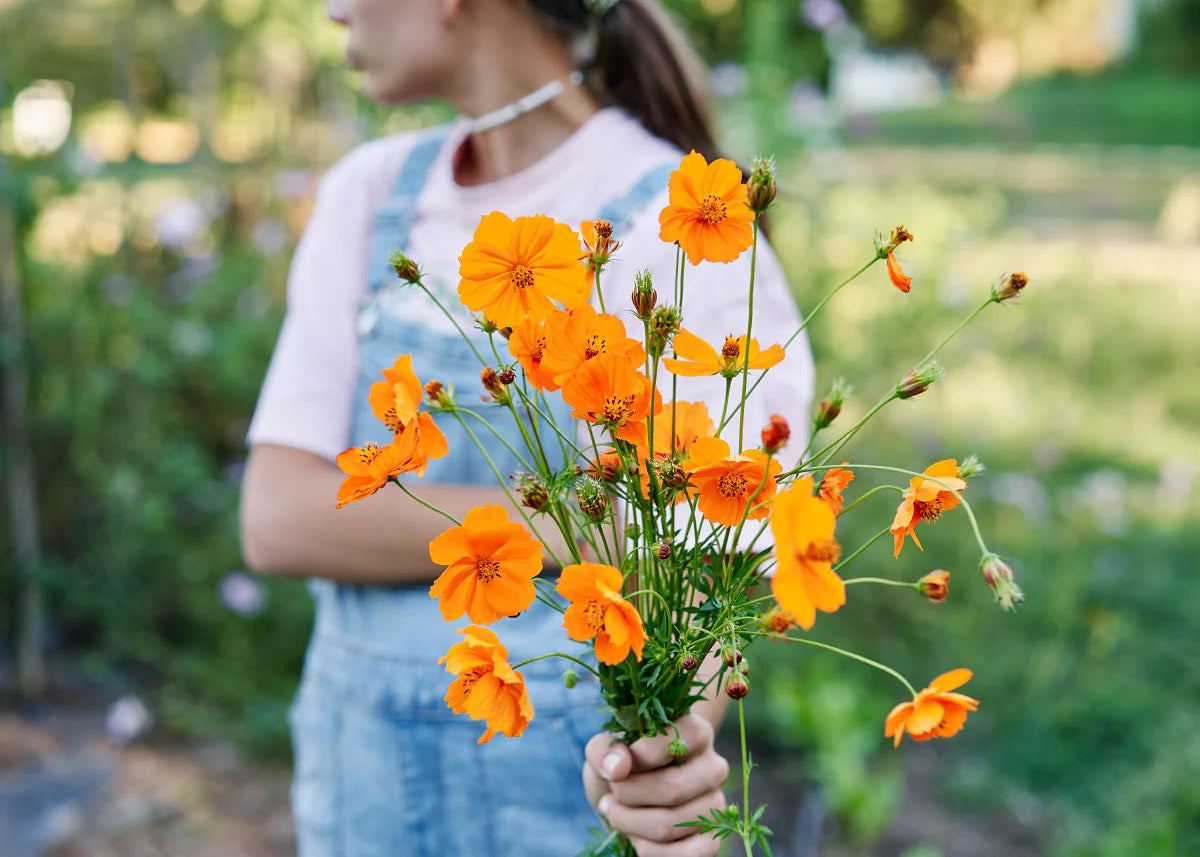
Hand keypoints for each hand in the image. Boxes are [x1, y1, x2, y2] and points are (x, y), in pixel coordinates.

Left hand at [583, 713, 728, 855]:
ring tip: (617, 811)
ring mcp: (715, 805)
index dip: (637, 757)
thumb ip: (604, 749)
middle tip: (612, 793)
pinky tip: (636, 836)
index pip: (673, 741)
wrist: (626, 795)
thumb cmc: (618, 764)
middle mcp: (714, 766)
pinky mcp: (710, 840)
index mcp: (695, 732)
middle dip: (627, 796)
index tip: (619, 765)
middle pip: (671, 789)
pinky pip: (682, 856)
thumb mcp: (603, 749)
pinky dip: (647, 850)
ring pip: (670, 825)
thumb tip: (618, 767)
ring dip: (629, 823)